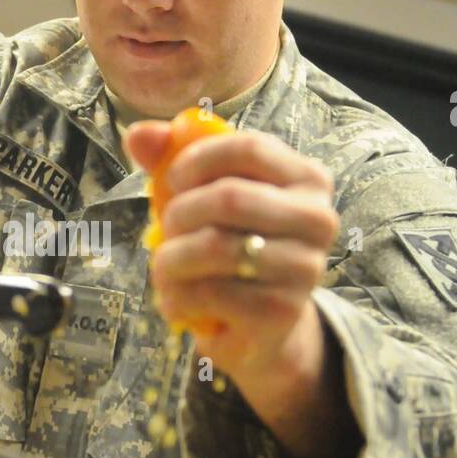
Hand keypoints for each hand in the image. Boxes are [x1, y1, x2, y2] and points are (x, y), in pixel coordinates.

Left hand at [123, 123, 339, 386]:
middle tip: (165, 230)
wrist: (261, 323)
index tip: (172, 180)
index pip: (249, 148)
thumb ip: (172, 158)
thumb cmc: (232, 244)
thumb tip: (138, 134)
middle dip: (179, 213)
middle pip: (229, 198)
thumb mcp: (204, 195)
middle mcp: (318, 220)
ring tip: (163, 268)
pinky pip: (210, 292)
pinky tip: (174, 299)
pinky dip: (176, 295)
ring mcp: (305, 268)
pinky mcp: (282, 311)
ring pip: (216, 248)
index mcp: (308, 178)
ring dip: (171, 258)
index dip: (197, 160)